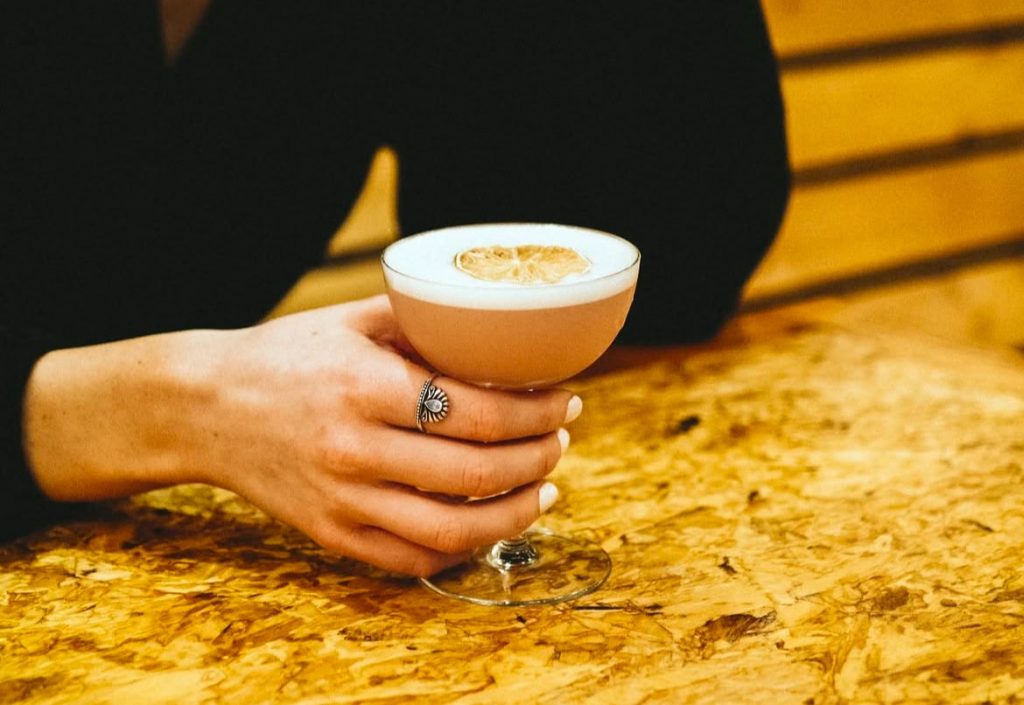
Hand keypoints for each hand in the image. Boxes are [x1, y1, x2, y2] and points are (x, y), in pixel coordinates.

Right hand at [25, 296, 578, 576]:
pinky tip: (489, 526)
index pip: (478, 412)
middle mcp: (356, 448)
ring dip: (514, 513)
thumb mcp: (350, 318)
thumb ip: (423, 321)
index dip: (537, 412)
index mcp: (366, 386)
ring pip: (452, 529)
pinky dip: (462, 550)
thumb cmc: (283, 355)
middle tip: (560, 442)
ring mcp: (343, 499)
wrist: (204, 405)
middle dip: (538, 459)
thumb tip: (500, 331)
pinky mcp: (331, 533)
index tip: (565, 401)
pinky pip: (411, 559)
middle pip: (477, 472)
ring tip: (544, 491)